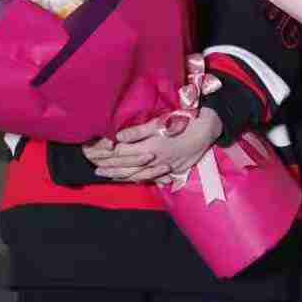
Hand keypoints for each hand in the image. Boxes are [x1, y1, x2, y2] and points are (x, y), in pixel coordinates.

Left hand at [90, 109, 223, 182]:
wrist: (207, 130)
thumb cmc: (183, 121)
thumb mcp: (160, 123)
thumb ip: (138, 132)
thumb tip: (118, 138)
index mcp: (150, 147)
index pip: (122, 153)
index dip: (107, 154)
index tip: (94, 154)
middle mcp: (154, 160)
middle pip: (127, 167)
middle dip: (111, 169)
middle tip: (96, 171)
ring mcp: (164, 167)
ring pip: (139, 175)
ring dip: (122, 176)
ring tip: (109, 177)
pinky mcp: (172, 171)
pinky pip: (152, 178)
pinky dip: (139, 179)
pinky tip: (132, 179)